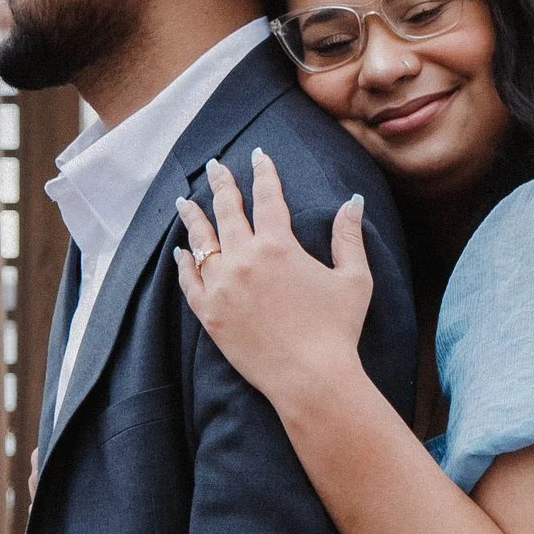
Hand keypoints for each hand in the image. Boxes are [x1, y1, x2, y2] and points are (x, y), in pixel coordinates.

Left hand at [174, 151, 371, 412]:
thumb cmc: (337, 330)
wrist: (310, 378)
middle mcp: (244, 259)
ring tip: (183, 201)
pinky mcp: (209, 314)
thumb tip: (353, 202)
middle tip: (215, 167)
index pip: (268, 197)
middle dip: (221, 185)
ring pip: (201, 242)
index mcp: (279, 246)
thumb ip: (349, 237)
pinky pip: (189, 281)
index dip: (264, 173)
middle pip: (227, 211)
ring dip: (193, 218)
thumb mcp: (353, 279)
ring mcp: (222, 287)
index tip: (259, 156)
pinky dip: (184, 263)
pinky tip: (180, 252)